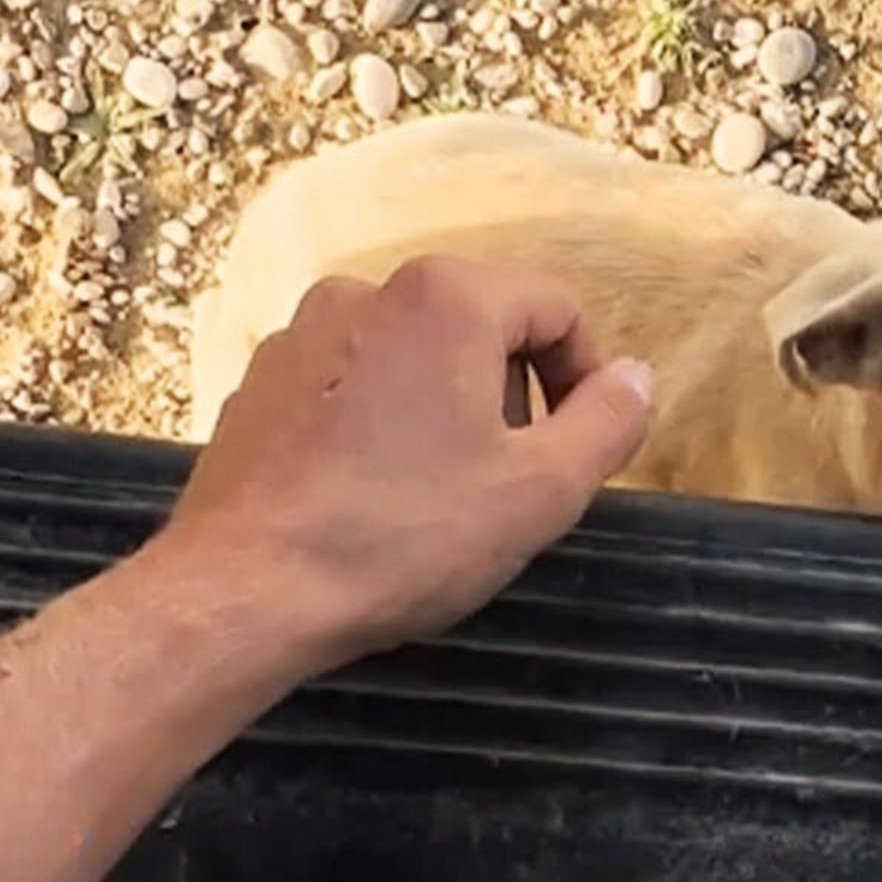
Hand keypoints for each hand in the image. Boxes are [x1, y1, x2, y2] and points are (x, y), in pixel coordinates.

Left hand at [165, 255, 651, 659]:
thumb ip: (607, 423)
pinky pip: (352, 384)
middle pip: (481, 323)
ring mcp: (301, 333)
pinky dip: (380, 424)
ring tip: (439, 496)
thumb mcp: (540, 490)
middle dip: (513, 395)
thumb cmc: (405, 534)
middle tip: (512, 481)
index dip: (587, 377)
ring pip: (414, 354)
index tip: (579, 450)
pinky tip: (371, 498)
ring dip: (447, 409)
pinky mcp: (258, 384)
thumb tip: (636, 378)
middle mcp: (368, 289)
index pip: (556, 306)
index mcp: (446, 296)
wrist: (244, 591)